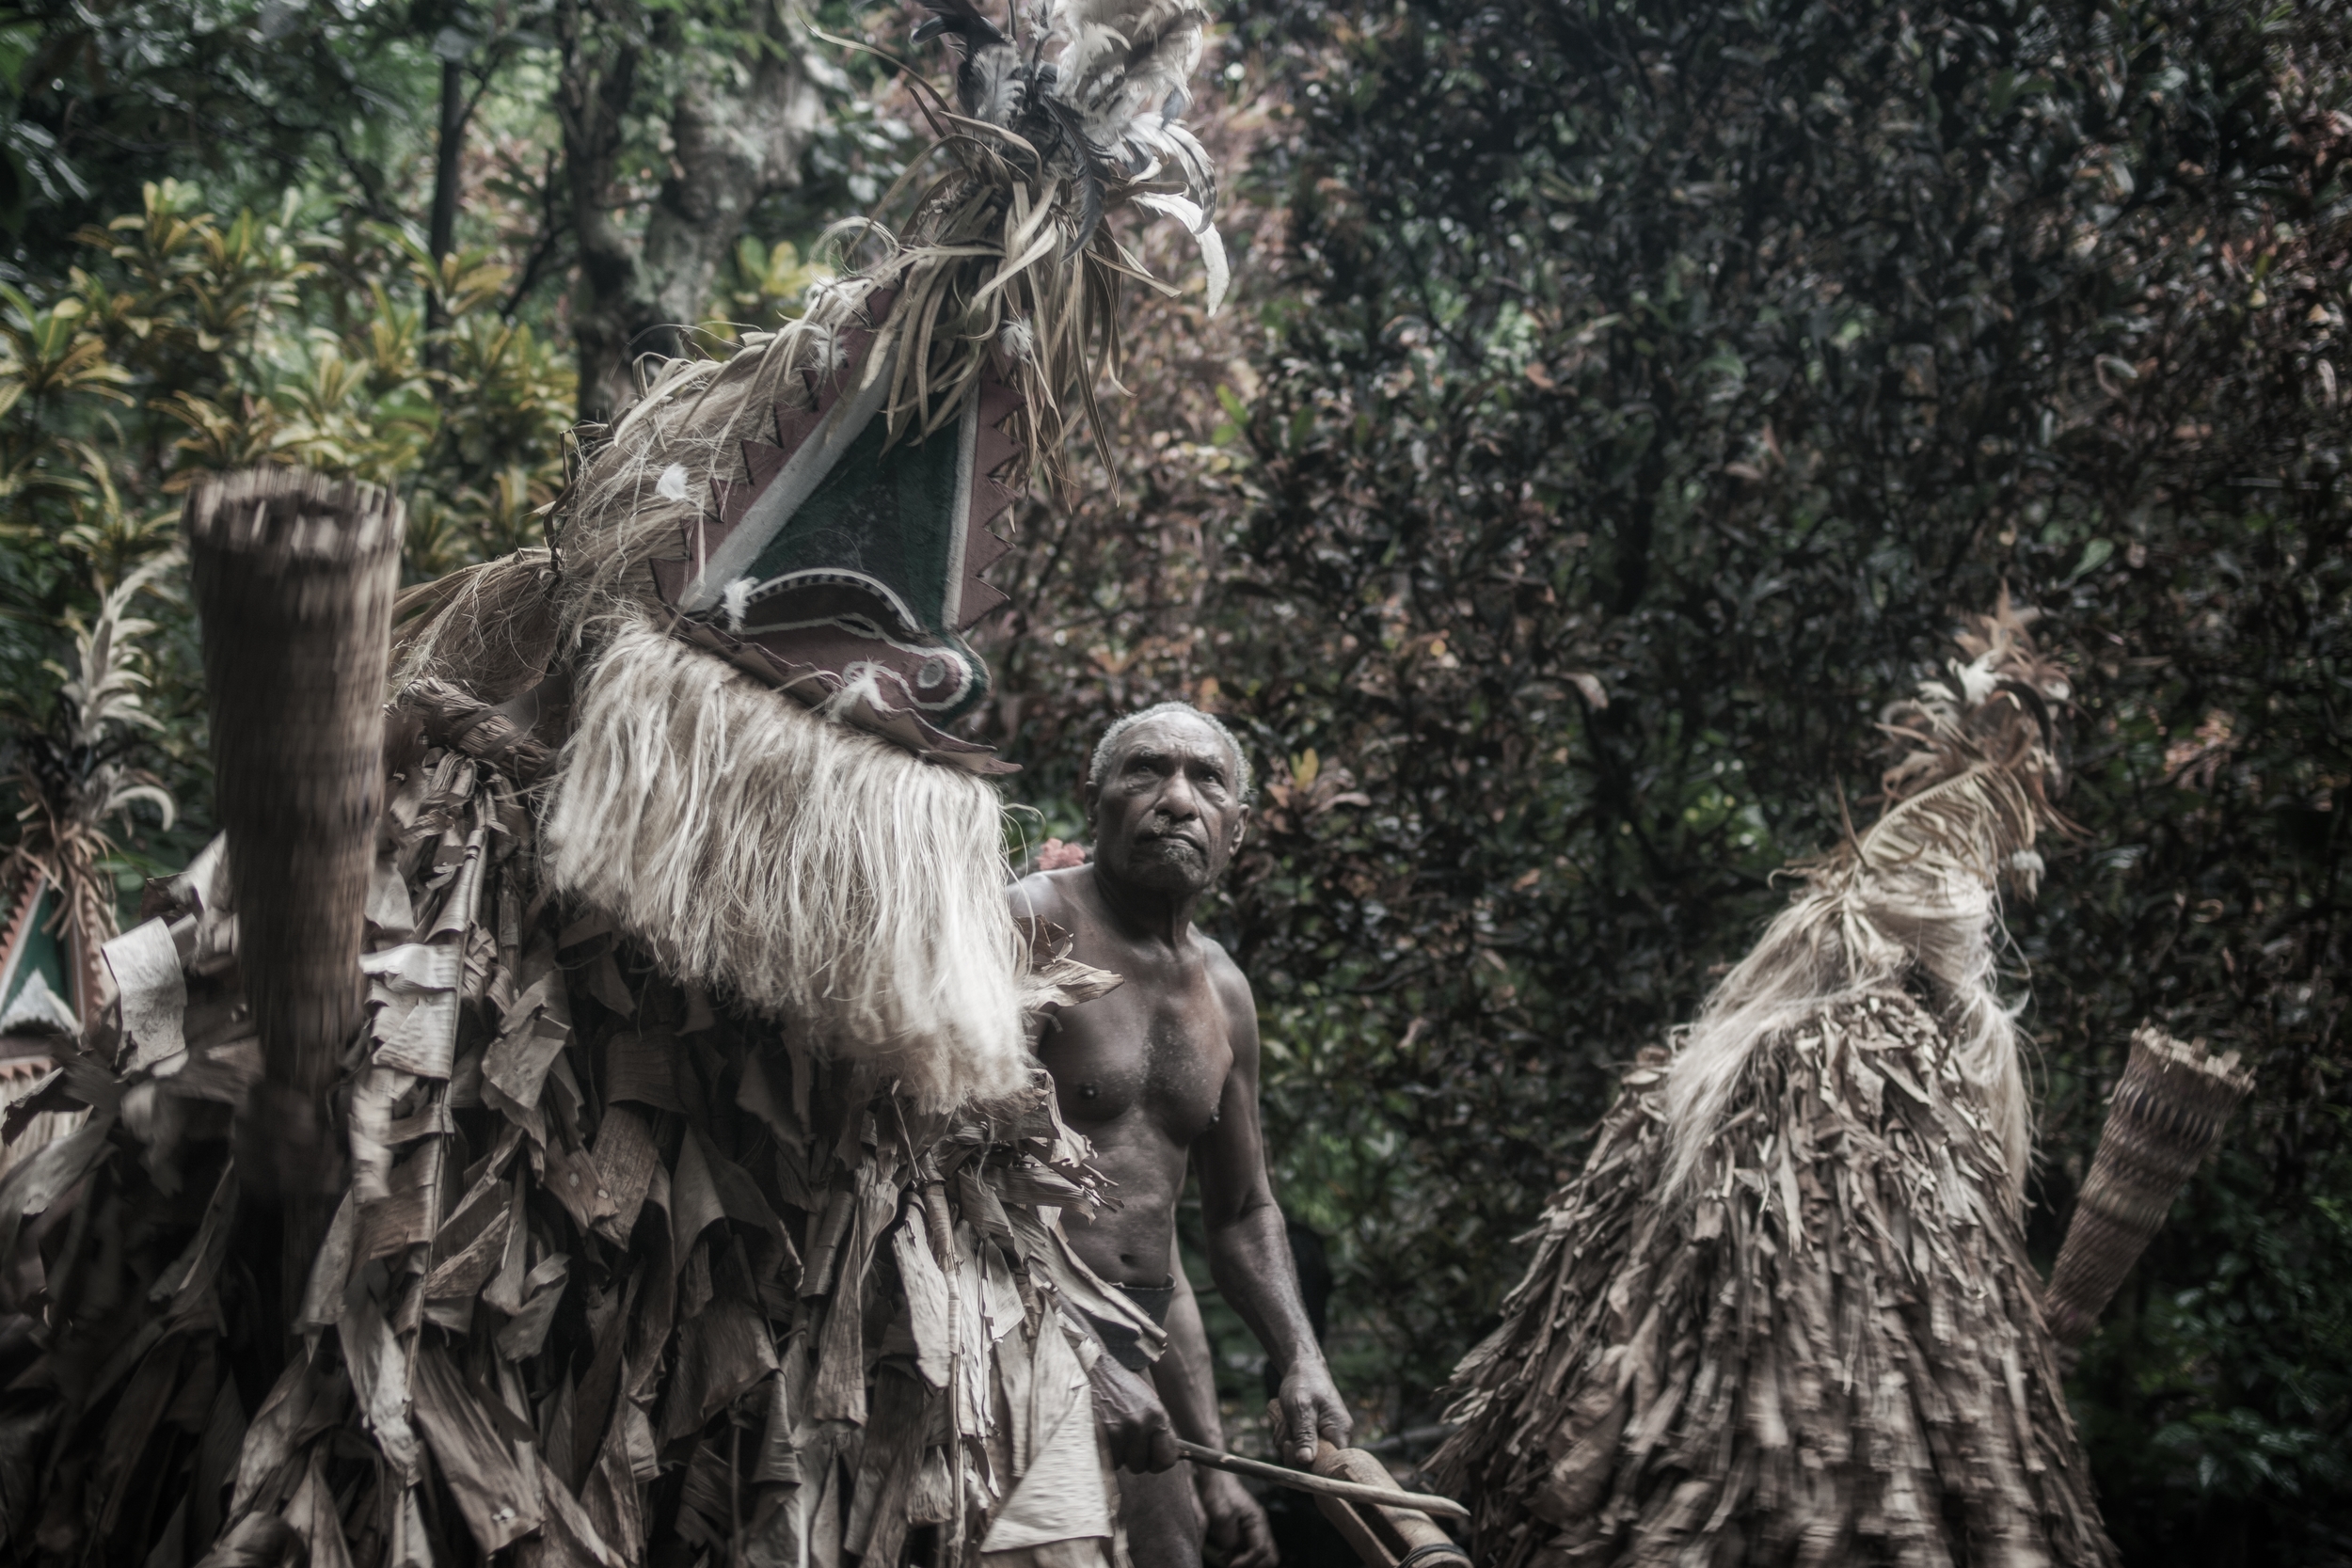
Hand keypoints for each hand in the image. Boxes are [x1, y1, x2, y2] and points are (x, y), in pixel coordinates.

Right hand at [1089, 1353, 1180, 1471]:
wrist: (1090, 1367)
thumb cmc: (1118, 1386)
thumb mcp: (1145, 1401)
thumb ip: (1155, 1428)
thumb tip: (1165, 1458)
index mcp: (1156, 1414)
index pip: (1168, 1458)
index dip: (1157, 1462)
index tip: (1149, 1458)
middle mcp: (1140, 1423)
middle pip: (1140, 1466)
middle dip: (1130, 1456)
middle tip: (1121, 1434)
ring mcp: (1118, 1429)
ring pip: (1119, 1464)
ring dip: (1113, 1453)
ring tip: (1108, 1428)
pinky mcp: (1098, 1434)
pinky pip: (1102, 1460)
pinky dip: (1100, 1451)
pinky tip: (1098, 1431)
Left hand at [1199, 1469, 1277, 1567]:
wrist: (1217, 1478)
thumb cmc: (1219, 1491)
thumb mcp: (1221, 1514)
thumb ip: (1229, 1537)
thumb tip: (1232, 1553)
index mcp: (1257, 1520)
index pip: (1261, 1550)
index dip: (1246, 1562)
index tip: (1229, 1563)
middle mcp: (1260, 1527)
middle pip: (1270, 1557)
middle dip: (1252, 1565)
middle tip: (1232, 1564)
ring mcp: (1255, 1530)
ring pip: (1262, 1557)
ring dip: (1247, 1563)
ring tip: (1227, 1559)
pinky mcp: (1247, 1533)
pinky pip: (1251, 1552)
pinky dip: (1241, 1559)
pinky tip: (1226, 1555)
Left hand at [1275, 1360, 1350, 1465]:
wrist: (1303, 1368)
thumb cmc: (1305, 1383)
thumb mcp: (1302, 1408)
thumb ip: (1305, 1435)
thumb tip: (1306, 1462)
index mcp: (1340, 1433)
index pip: (1333, 1464)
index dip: (1314, 1467)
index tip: (1294, 1451)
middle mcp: (1335, 1440)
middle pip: (1314, 1464)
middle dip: (1294, 1450)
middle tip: (1287, 1427)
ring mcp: (1323, 1440)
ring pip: (1300, 1457)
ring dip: (1287, 1441)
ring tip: (1286, 1419)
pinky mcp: (1312, 1438)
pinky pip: (1296, 1449)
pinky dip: (1286, 1438)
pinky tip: (1285, 1422)